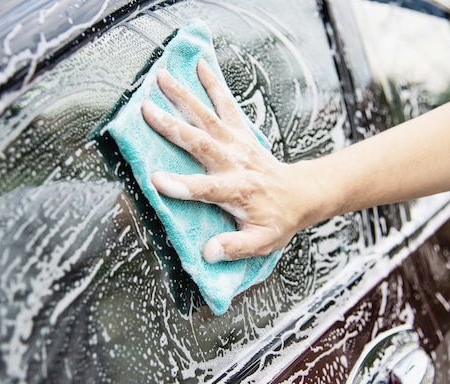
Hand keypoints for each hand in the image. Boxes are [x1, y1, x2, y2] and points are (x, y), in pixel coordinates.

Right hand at [141, 60, 318, 261]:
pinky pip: (227, 105)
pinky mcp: (241, 133)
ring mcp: (238, 145)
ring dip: (185, 97)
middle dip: (173, 126)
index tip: (156, 179)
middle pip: (202, 142)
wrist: (302, 194)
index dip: (182, 185)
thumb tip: (209, 252)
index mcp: (237, 191)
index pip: (206, 188)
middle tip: (147, 110)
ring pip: (209, 117)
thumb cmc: (278, 219)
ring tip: (163, 77)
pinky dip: (215, 84)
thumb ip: (235, 247)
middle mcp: (236, 163)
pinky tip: (201, 66)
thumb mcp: (262, 242)